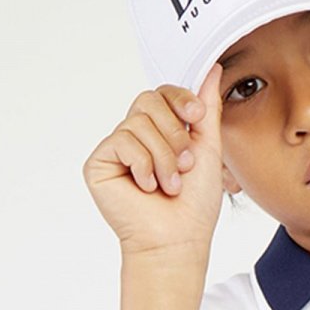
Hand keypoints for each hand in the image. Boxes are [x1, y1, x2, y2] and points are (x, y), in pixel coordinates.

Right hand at [82, 62, 227, 257]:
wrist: (177, 241)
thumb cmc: (194, 206)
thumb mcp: (209, 147)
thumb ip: (207, 108)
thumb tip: (211, 68)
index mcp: (159, 132)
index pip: (162, 94)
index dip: (180, 99)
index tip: (196, 117)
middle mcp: (135, 137)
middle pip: (148, 100)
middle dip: (174, 134)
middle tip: (185, 165)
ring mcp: (116, 150)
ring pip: (138, 123)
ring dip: (163, 156)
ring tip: (168, 185)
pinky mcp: (98, 164)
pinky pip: (122, 141)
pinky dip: (142, 165)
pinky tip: (146, 188)